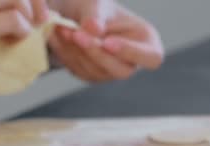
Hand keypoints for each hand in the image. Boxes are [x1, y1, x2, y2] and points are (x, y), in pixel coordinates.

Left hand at [48, 0, 163, 82]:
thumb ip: (96, 15)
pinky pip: (80, 70)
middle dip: (96, 52)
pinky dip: (66, 53)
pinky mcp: (93, 75)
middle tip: (76, 33)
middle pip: (121, 70)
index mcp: (147, 42)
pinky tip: (58, 35)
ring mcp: (112, 71)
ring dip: (76, 51)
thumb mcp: (97, 3)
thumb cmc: (97, 7)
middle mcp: (132, 62)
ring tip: (62, 28)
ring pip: (96, 72)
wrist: (78, 12)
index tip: (108, 41)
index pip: (151, 58)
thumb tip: (93, 29)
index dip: (130, 52)